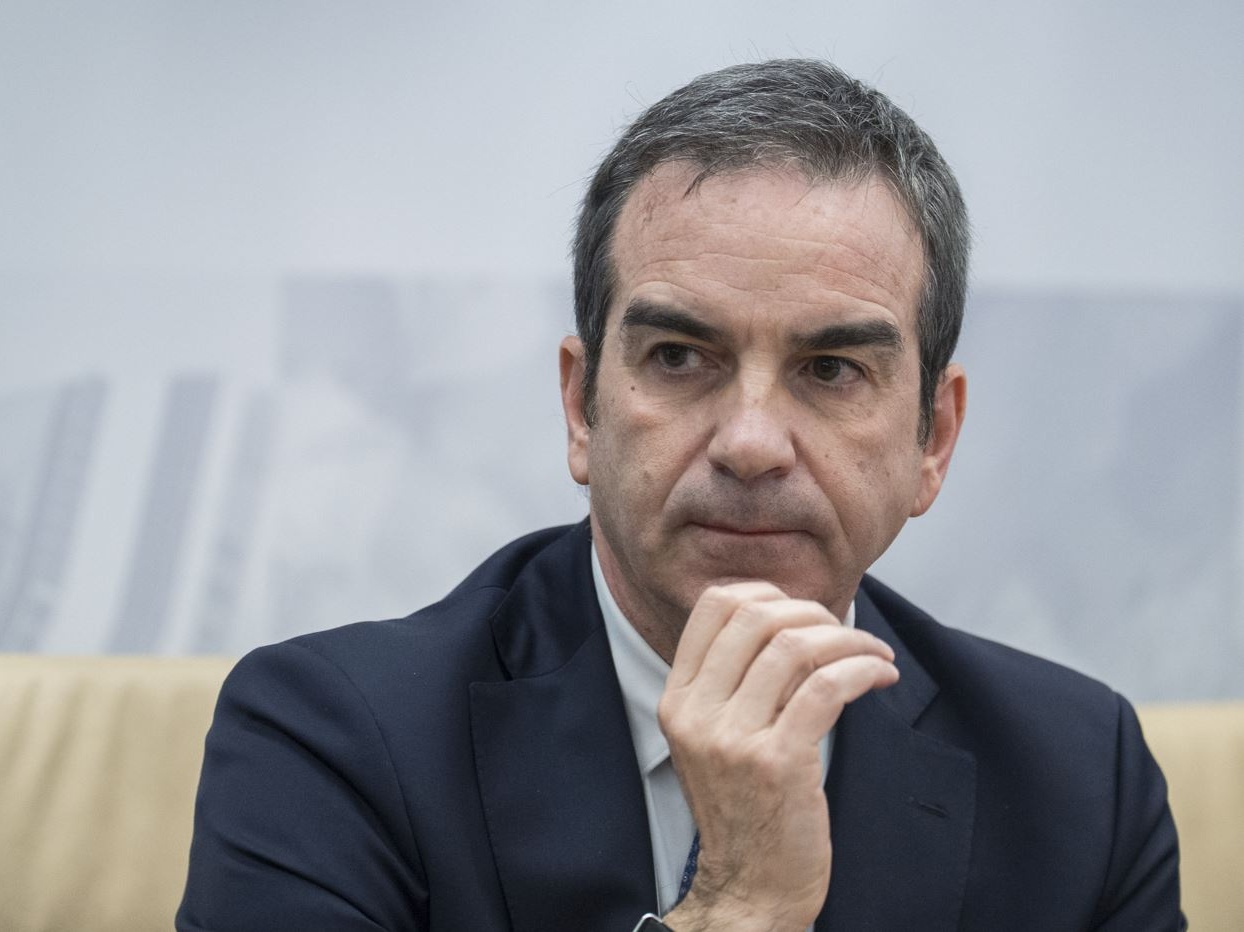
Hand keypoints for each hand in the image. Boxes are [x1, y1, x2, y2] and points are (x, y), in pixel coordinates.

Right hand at [658, 582, 898, 931]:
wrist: (750, 886)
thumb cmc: (745, 807)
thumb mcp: (715, 738)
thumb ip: (734, 681)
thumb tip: (788, 615)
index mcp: (679, 700)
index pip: (714, 606)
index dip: (766, 592)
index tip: (802, 611)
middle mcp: (698, 713)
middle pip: (756, 616)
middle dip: (813, 612)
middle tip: (843, 632)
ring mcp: (733, 738)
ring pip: (796, 647)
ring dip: (848, 640)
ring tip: (873, 654)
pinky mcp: (778, 762)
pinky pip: (827, 687)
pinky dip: (863, 669)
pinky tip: (880, 675)